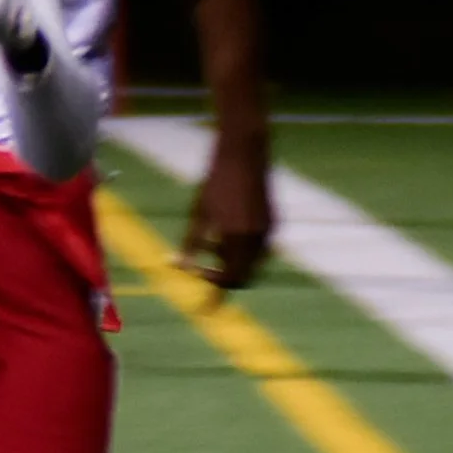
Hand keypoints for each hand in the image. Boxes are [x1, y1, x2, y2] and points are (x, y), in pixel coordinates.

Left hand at [180, 137, 272, 292]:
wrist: (243, 155)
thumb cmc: (214, 182)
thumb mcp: (199, 214)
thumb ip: (191, 244)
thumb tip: (179, 267)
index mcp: (237, 239)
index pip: (229, 280)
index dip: (215, 292)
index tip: (201, 297)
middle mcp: (257, 239)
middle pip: (243, 276)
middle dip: (221, 276)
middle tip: (199, 268)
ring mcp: (268, 232)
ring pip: (251, 263)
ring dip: (230, 261)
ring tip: (208, 242)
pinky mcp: (273, 223)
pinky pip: (257, 248)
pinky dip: (240, 249)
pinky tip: (224, 232)